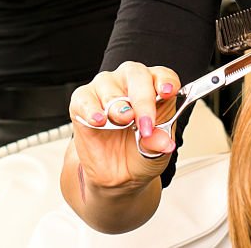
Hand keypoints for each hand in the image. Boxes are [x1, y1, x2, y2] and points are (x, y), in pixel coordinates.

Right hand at [69, 62, 180, 194]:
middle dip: (143, 100)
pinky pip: (84, 98)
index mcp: (155, 88)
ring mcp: (105, 88)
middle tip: (145, 124)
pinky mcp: (82, 100)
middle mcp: (130, 82)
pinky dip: (91, 109)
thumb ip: (158, 143)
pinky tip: (98, 120)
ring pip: (110, 85)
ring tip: (122, 123)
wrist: (115, 174)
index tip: (168, 93)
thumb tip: (163, 142)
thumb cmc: (139, 153)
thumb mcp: (156, 153)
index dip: (166, 82)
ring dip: (117, 107)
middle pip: (137, 75)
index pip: (164, 76)